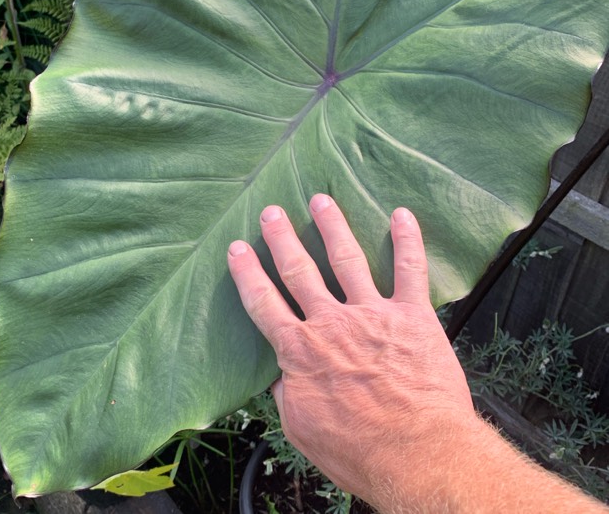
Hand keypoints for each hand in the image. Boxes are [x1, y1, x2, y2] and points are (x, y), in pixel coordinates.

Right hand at [227, 194, 477, 506]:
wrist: (416, 453)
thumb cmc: (359, 450)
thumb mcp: (301, 429)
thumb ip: (287, 394)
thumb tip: (279, 375)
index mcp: (301, 349)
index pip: (264, 302)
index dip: (248, 273)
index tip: (237, 248)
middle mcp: (331, 321)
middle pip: (300, 269)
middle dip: (282, 238)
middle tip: (272, 211)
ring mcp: (372, 313)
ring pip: (346, 258)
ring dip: (332, 226)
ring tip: (321, 199)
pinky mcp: (412, 315)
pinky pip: (410, 270)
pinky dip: (407, 240)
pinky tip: (402, 215)